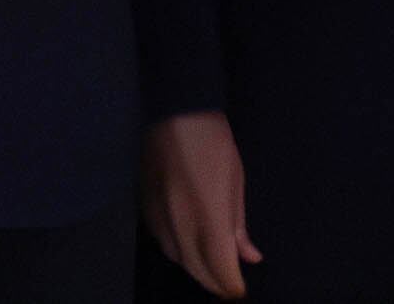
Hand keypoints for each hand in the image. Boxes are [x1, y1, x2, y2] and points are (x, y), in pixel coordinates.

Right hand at [143, 111, 259, 297]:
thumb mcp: (236, 182)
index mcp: (208, 217)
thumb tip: (249, 256)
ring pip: (176, 258)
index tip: (241, 288)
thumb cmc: (213, 143)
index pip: (221, 270)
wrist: (174, 108)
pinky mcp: (144, 205)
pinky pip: (161, 240)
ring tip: (210, 265)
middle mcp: (180, 222)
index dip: (233, 285)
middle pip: (197, 270)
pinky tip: (186, 244)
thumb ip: (239, 225)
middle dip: (215, 282)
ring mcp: (158, 215)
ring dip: (195, 267)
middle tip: (229, 284)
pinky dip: (177, 250)